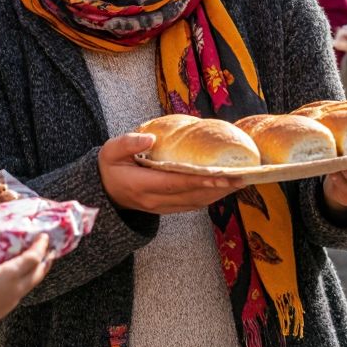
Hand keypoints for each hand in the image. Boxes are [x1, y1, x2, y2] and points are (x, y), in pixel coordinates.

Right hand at [0, 228, 54, 323]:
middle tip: (50, 252)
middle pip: (38, 273)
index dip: (40, 246)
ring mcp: (12, 300)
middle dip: (45, 261)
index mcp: (12, 275)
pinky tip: (17, 280)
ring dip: (37, 272)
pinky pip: (21, 291)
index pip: (33, 258)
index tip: (44, 237)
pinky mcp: (4, 308)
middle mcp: (17, 288)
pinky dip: (26, 281)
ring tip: (37, 264)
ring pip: (31, 284)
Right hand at [98, 133, 243, 213]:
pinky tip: (224, 187)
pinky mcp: (168, 208)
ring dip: (219, 193)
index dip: (199, 179)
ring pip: (196, 202)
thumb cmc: (109, 168)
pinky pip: (193, 204)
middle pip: (192, 194)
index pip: (175, 183)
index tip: (221, 174)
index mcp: (141, 185)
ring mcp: (162, 207)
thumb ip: (128, 143)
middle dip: (218, 187)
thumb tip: (151, 138)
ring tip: (240, 181)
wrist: (104, 194)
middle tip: (242, 177)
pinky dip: (210, 196)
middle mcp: (155, 200)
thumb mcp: (110, 151)